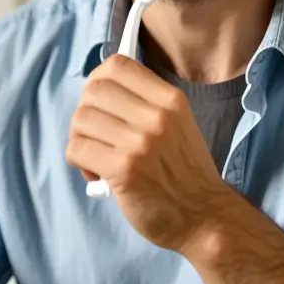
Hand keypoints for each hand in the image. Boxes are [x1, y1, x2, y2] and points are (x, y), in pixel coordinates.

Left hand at [66, 54, 230, 250]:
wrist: (205, 217)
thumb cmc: (185, 174)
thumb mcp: (178, 125)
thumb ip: (146, 104)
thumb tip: (98, 90)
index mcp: (170, 100)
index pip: (117, 65)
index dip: (98, 80)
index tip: (99, 101)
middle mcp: (156, 116)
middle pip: (93, 91)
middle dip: (85, 113)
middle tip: (95, 136)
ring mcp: (140, 142)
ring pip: (81, 120)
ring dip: (79, 139)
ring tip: (96, 158)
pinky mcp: (124, 169)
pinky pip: (77, 149)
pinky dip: (78, 161)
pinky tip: (96, 174)